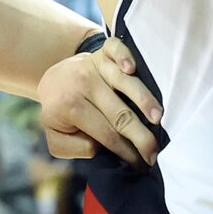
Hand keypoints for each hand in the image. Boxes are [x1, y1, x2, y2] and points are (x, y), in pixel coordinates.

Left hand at [39, 35, 161, 168]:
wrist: (54, 80)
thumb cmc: (61, 113)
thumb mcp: (56, 138)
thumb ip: (74, 148)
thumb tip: (99, 146)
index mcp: (71, 108)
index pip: (106, 134)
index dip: (126, 151)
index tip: (142, 164)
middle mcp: (83, 84)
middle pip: (119, 113)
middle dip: (141, 136)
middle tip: (156, 153)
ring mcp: (94, 65)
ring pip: (123, 82)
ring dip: (142, 99)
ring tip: (157, 117)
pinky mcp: (102, 51)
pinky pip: (115, 48)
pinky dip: (124, 55)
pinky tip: (132, 68)